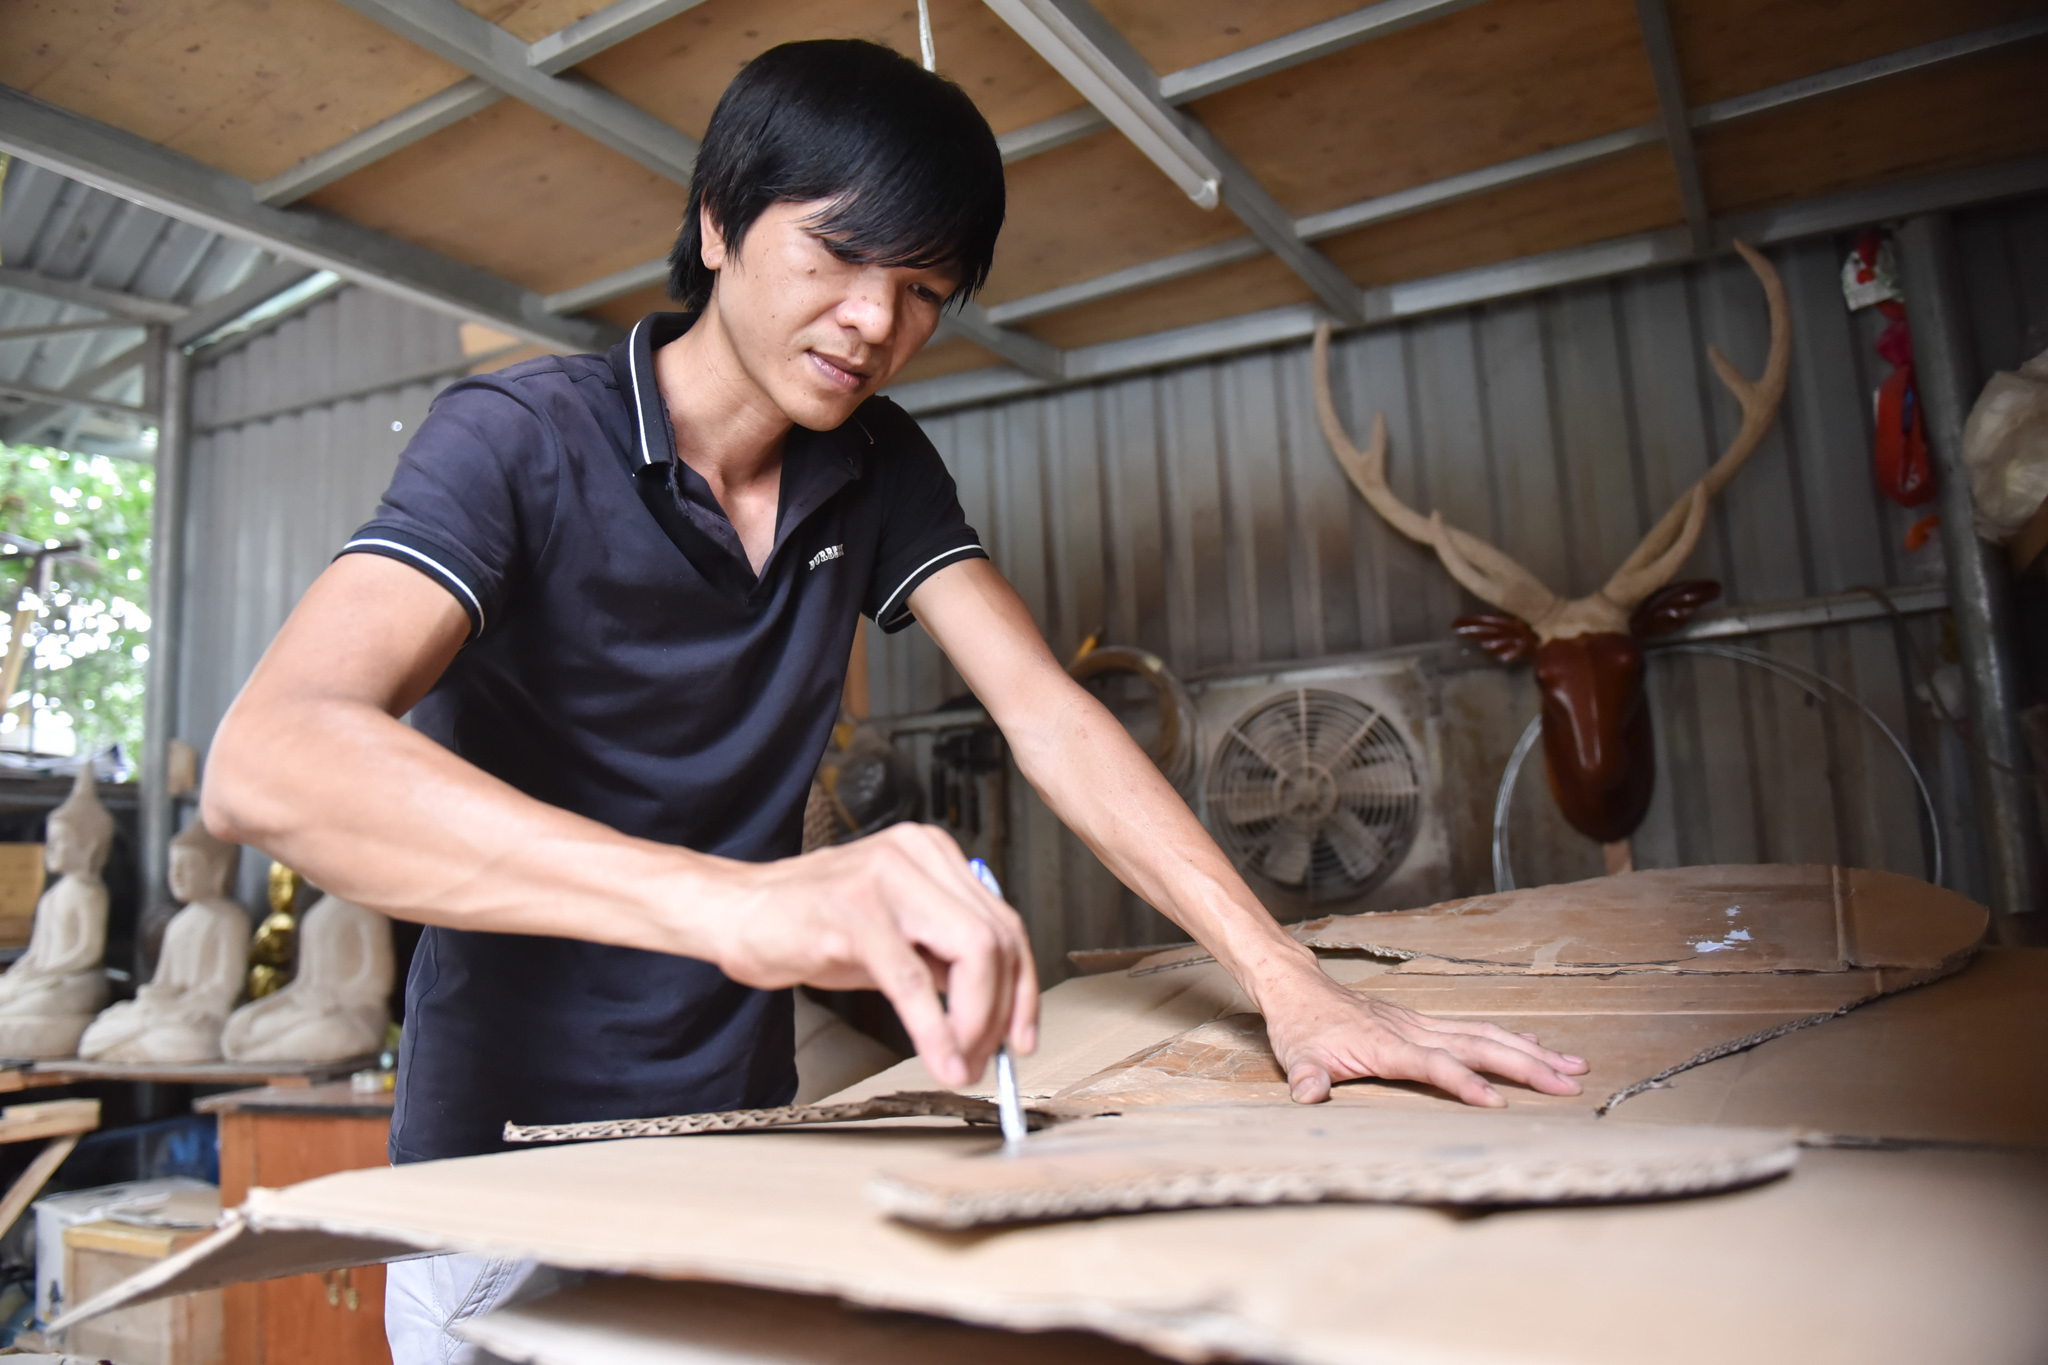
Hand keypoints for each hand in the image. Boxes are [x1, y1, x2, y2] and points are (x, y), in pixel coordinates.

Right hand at [715, 823, 1037, 1088]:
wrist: (736, 911)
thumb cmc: (810, 922)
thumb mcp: (895, 934)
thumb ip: (944, 956)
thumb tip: (996, 1007)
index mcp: (932, 853)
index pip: (1004, 921)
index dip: (1023, 987)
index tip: (1021, 1035)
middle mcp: (916, 855)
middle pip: (996, 938)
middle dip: (1003, 1010)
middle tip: (990, 1057)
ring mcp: (885, 880)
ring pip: (970, 953)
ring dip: (976, 1022)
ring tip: (963, 1062)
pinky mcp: (853, 914)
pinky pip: (913, 981)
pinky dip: (935, 1029)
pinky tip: (941, 1059)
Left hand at [1256, 959, 1588, 1106]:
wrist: (1299, 988)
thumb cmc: (1300, 1027)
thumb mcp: (1296, 1058)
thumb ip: (1306, 1079)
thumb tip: (1307, 1096)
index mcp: (1385, 1046)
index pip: (1433, 1066)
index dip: (1463, 1083)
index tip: (1497, 1102)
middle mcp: (1412, 1031)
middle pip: (1477, 1047)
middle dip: (1524, 1067)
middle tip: (1568, 1083)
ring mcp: (1421, 1024)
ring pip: (1484, 1035)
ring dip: (1529, 1051)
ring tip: (1572, 1065)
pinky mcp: (1423, 1022)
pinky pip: (1473, 1029)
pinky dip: (1507, 1038)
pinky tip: (1533, 1046)